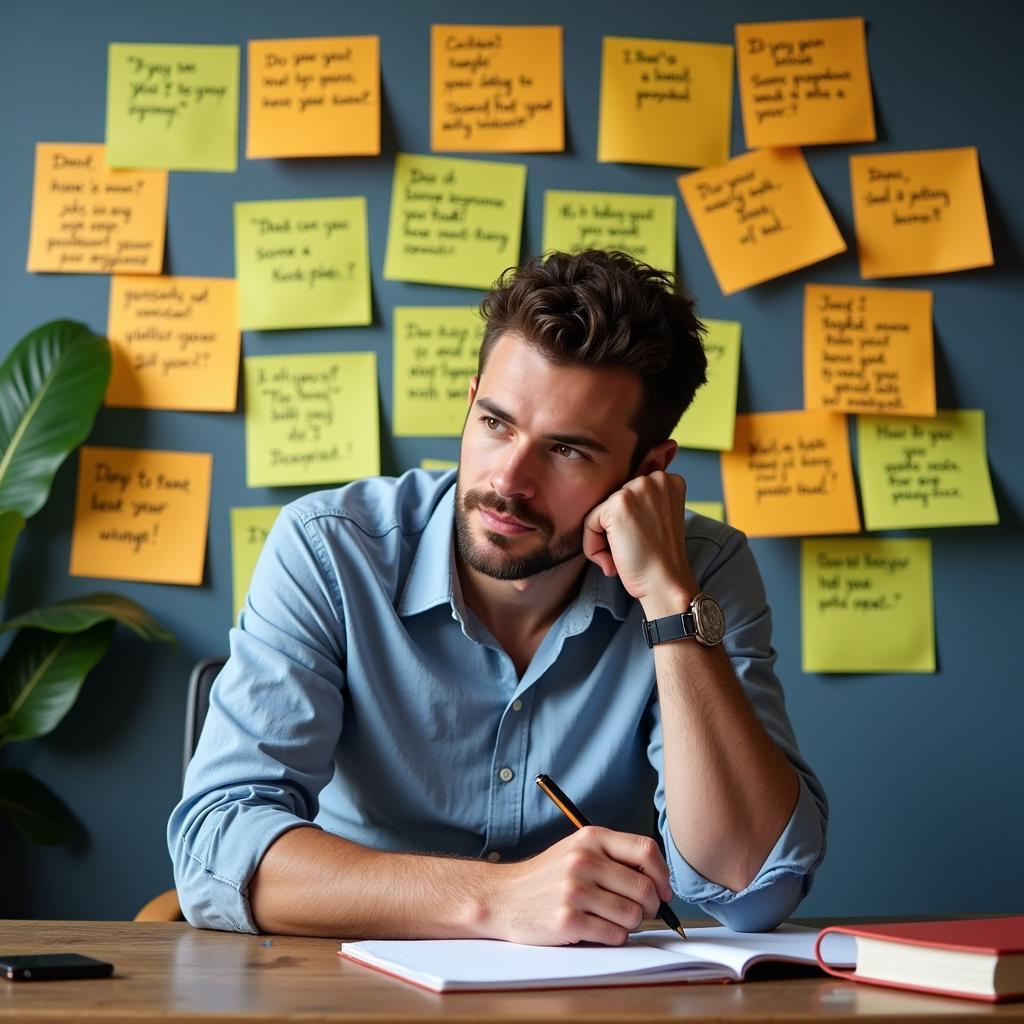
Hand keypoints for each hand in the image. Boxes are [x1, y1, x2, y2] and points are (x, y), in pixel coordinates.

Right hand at [488, 827, 673, 945]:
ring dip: (629, 924)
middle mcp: (583, 860)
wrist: (502, 897)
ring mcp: (575, 891)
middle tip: (640, 912)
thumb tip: (659, 880)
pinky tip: (596, 930)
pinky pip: (615, 935)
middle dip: (651, 906)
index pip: (646, 850)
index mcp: (590, 838)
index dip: (662, 874)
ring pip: (633, 915)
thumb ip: (613, 857)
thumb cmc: (547, 877)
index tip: (662, 890)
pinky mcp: (568, 921)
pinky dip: (613, 937)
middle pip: (645, 888)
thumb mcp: (577, 850)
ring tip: (610, 919)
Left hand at [582, 471, 698, 612]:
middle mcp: (655, 479)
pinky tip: (612, 561)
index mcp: (668, 480)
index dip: (628, 523)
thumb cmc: (660, 558)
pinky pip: (589, 523)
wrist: (665, 582)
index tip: (641, 541)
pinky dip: (593, 546)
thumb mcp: (660, 518)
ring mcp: (636, 489)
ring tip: (623, 556)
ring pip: (600, 513)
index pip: (629, 494)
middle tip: (633, 550)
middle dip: (615, 529)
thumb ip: (643, 503)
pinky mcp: (618, 504)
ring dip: (604, 539)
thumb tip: (612, 504)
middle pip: (613, 501)